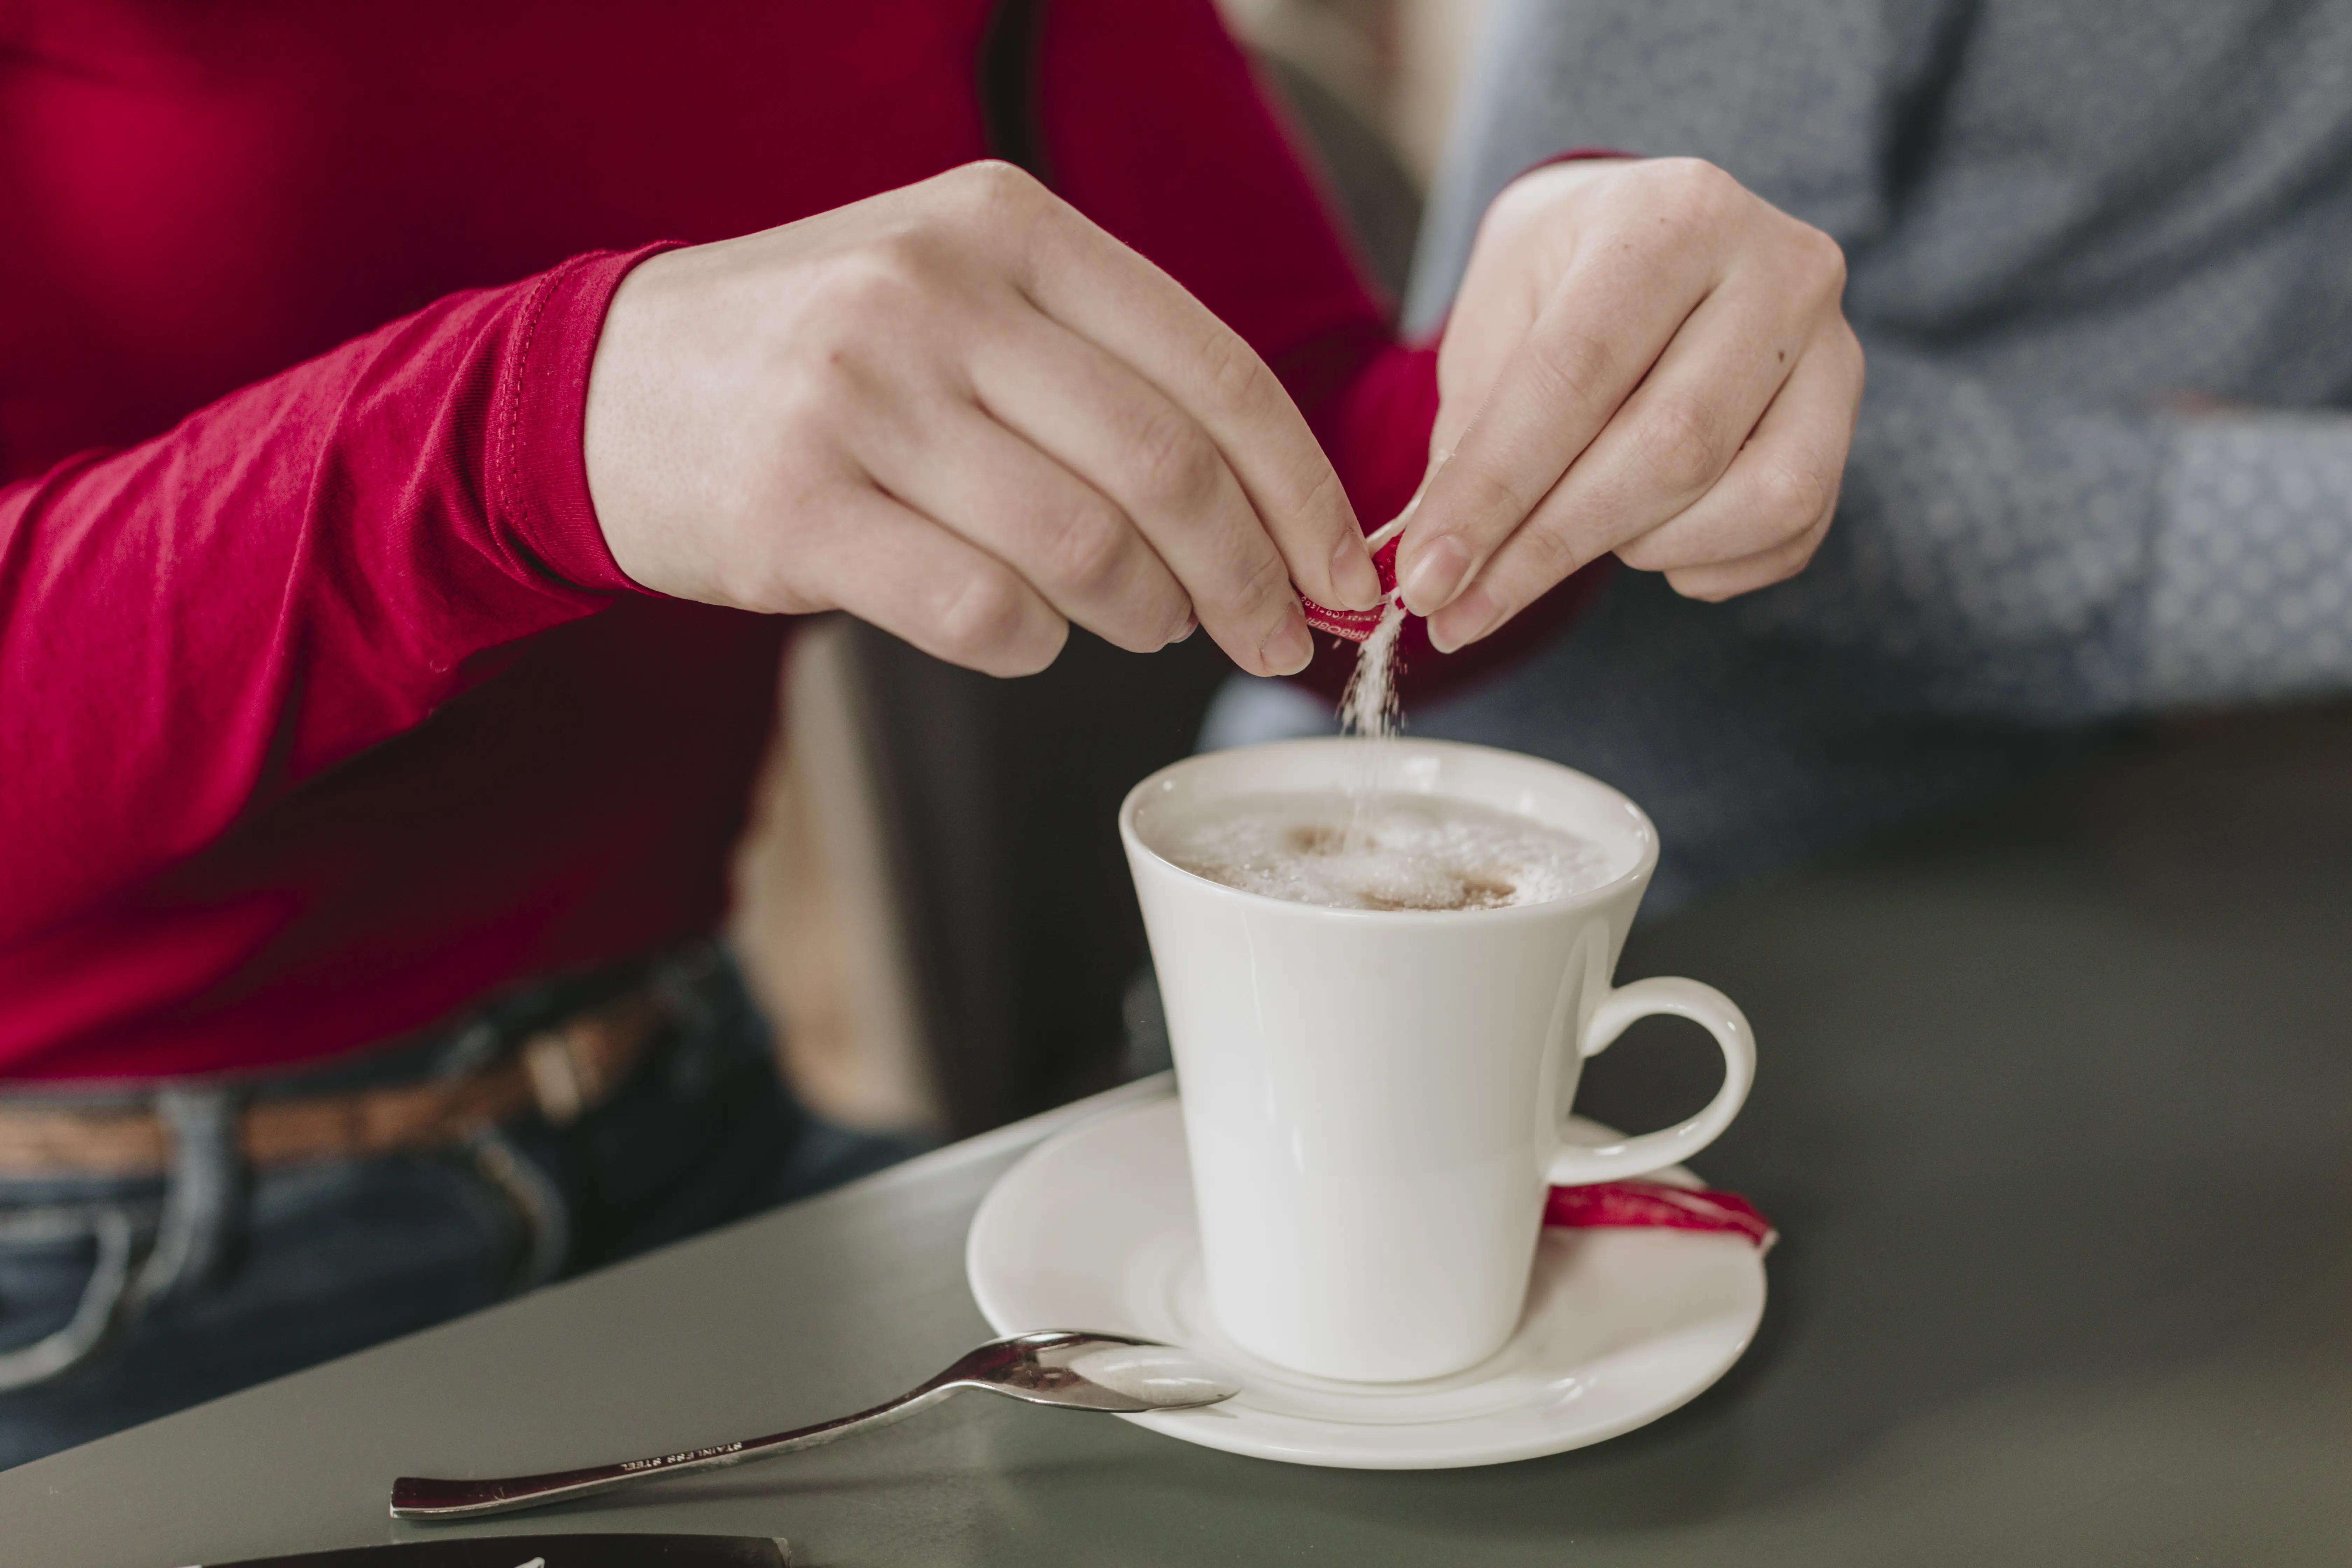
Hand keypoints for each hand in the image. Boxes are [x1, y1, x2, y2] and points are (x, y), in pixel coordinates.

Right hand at [583, 161, 1380, 676]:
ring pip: (1083, 548)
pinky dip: (1033, 644)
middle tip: (1274, 637)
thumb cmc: (826, 360)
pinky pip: (981, 610)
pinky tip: (1027, 633)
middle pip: (1164, 469)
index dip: (1300, 491)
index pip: (1214, 372)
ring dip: (1145, 615)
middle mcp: (936, 295)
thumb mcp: (963, 300)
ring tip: (1146, 625)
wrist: (608, 384)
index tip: (1341, 571)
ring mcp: (859, 398)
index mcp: (1005, 228)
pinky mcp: (798, 507)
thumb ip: (1103, 371)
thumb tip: (1268, 505)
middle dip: (1248, 576)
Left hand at [1397, 158, 1863, 650]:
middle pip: (1670, 446)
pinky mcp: (1848, 418)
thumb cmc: (1558, 284)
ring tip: (1577, 528)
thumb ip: (1471, 437)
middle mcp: (1780, 268)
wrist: (1651, 242)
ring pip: (1751, 499)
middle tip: (1458, 612)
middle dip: (1549, 547)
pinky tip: (1648, 537)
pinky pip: (1790, 530)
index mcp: (1674, 215)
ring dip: (1643, 546)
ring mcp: (1834, 346)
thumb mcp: (1494, 322)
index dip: (1495, 492)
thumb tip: (1435, 564)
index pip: (1577, 375)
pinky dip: (1703, 563)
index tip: (1425, 582)